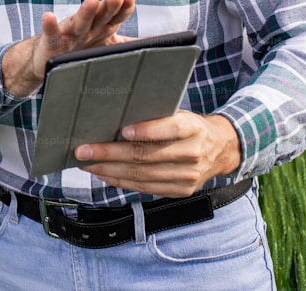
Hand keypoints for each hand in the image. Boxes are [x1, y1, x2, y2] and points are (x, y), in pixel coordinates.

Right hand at [3, 0, 136, 96]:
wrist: (49, 60)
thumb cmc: (81, 49)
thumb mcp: (107, 46)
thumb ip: (129, 43)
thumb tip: (157, 43)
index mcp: (101, 28)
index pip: (116, 15)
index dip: (123, 7)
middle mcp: (86, 27)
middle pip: (100, 15)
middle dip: (109, 4)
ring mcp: (69, 34)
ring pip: (79, 22)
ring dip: (85, 11)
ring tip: (93, 0)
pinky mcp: (51, 43)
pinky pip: (51, 34)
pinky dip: (49, 25)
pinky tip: (49, 16)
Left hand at [73, 112, 241, 197]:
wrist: (221, 149)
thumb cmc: (190, 126)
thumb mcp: (180, 114)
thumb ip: (156, 116)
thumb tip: (115, 115)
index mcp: (193, 128)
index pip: (171, 128)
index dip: (147, 130)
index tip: (123, 130)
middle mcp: (192, 153)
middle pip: (146, 155)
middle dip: (110, 153)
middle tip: (83, 150)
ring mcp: (188, 176)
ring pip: (142, 175)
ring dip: (109, 170)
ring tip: (87, 164)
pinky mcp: (181, 190)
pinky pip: (145, 188)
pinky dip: (121, 181)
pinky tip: (104, 174)